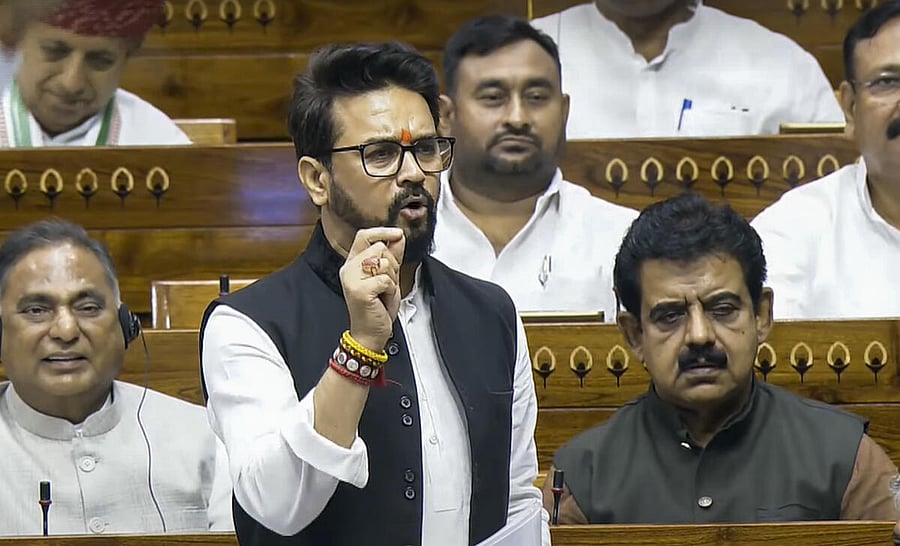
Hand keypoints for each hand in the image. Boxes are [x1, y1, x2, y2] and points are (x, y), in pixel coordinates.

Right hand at [339, 227, 405, 351]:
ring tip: (384, 293)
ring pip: (384, 262)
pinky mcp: (359, 290)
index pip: (364, 236)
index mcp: (353, 263)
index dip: (382, 232)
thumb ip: (393, 256)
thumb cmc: (377, 307)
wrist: (370, 333)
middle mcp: (349, 268)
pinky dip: (390, 291)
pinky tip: (382, 299)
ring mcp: (352, 279)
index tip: (397, 233)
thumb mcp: (389, 277)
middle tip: (387, 283)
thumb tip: (398, 236)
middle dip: (392, 265)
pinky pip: (385, 280)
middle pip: (379, 248)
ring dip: (392, 279)